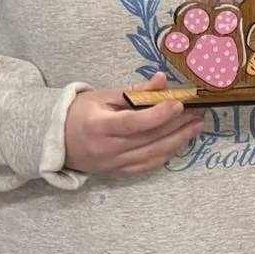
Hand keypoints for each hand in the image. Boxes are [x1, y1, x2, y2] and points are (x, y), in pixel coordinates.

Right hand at [62, 74, 205, 175]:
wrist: (56, 140)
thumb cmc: (80, 113)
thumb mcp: (103, 96)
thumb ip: (134, 91)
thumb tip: (162, 80)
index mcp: (99, 126)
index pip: (133, 123)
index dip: (159, 115)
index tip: (179, 103)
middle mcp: (106, 149)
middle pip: (149, 139)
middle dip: (177, 125)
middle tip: (198, 112)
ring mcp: (113, 164)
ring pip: (153, 154)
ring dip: (178, 140)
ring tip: (196, 126)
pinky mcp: (118, 172)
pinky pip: (148, 166)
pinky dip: (166, 154)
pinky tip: (180, 141)